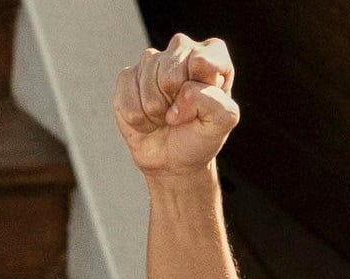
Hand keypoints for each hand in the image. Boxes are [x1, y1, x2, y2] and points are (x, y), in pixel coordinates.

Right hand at [114, 33, 238, 180]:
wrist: (173, 159)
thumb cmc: (201, 134)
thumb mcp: (223, 120)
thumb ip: (214, 101)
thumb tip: (181, 96)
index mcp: (212, 53)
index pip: (201, 61)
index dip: (197, 91)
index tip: (203, 106)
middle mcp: (182, 49)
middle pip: (170, 74)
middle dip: (174, 103)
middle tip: (181, 114)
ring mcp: (152, 61)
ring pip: (148, 85)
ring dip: (156, 112)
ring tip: (165, 116)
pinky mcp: (128, 77)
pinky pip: (126, 96)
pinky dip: (137, 117)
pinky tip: (147, 117)